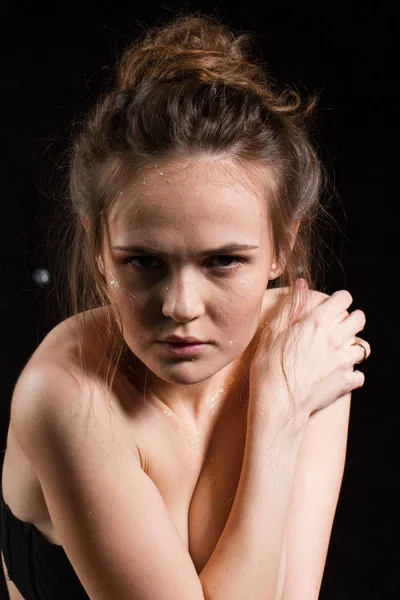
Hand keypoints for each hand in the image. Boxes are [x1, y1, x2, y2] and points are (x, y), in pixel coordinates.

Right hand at [248, 279, 369, 426]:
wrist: (278, 404)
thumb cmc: (269, 367)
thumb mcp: (273, 332)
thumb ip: (291, 306)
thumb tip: (301, 284)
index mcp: (318, 323)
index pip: (344, 298)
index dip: (337, 300)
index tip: (329, 306)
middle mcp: (336, 339)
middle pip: (359, 319)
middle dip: (350, 319)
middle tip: (335, 326)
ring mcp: (344, 362)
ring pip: (363, 346)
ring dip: (352, 346)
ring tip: (336, 352)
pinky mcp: (346, 383)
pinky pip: (359, 374)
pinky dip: (351, 373)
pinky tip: (337, 374)